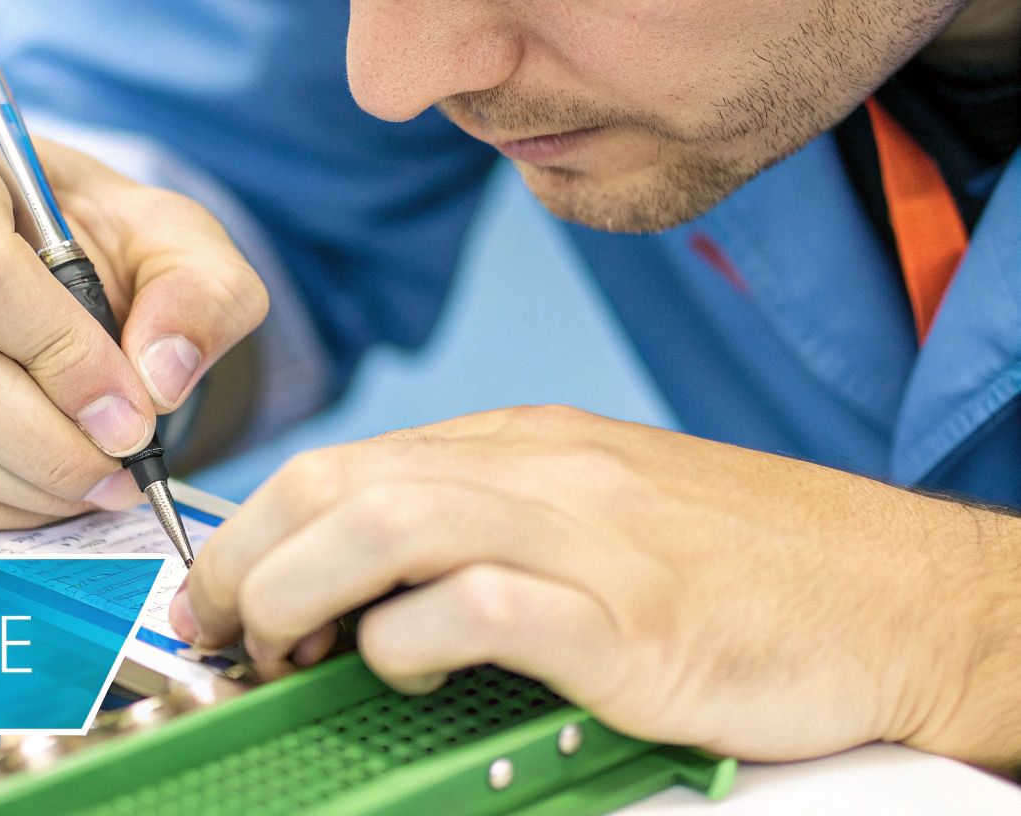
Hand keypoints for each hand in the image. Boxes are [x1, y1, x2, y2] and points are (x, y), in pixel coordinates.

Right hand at [0, 106, 265, 529]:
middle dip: (45, 438)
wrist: (24, 261)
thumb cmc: (88, 238)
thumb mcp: (172, 239)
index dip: (59, 356)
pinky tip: (37, 491)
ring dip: (18, 481)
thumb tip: (156, 376)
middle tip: (120, 466)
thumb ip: (198, 293)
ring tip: (93, 482)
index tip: (130, 412)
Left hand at [173, 405, 1017, 765]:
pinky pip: (482, 605)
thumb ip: (487, 526)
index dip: (255, 527)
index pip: (347, 462)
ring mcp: (585, 538)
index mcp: (525, 443)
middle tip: (216, 629)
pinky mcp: (628, 619)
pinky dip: (409, 638)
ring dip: (299, 590)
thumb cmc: (746, 566)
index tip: (217, 592)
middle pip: (341, 481)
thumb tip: (361, 583)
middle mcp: (542, 472)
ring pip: (387, 524)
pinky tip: (397, 669)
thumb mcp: (599, 510)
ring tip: (278, 651)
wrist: (897, 594)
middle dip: (245, 556)